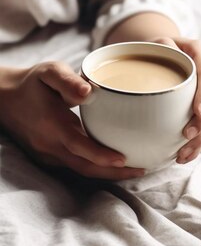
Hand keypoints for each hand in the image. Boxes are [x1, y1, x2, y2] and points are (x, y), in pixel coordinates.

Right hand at [0, 62, 144, 179]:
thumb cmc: (32, 83)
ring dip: (107, 173)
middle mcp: (50, 145)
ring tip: (134, 169)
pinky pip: (75, 166)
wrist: (5, 99)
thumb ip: (67, 80)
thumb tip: (89, 91)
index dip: (101, 155)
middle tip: (141, 169)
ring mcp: (48, 154)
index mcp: (52, 124)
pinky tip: (114, 165)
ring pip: (81, 170)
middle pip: (85, 167)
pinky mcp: (49, 158)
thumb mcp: (48, 71)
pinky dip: (96, 168)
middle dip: (113, 173)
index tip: (124, 159)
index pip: (78, 146)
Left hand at [153, 37, 200, 163]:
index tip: (198, 111)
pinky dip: (198, 143)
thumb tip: (163, 52)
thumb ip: (160, 46)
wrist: (160, 55)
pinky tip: (185, 156)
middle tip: (187, 134)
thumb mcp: (155, 44)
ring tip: (183, 153)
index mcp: (199, 51)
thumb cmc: (156, 50)